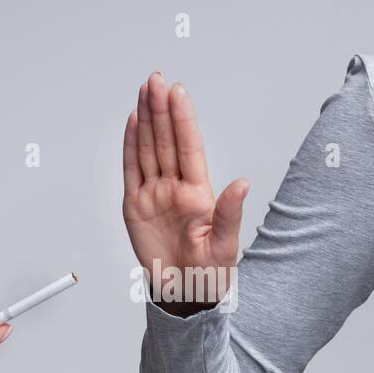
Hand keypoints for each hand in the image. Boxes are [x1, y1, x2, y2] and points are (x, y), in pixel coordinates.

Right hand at [122, 71, 248, 312]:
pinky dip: (130, 146)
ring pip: (148, 149)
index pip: (188, 147)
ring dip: (146, 119)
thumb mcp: (224, 244)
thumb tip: (243, 183)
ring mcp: (154, 194)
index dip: (182, 119)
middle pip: (165, 141)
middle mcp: (175, 188)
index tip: (178, 92)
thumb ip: (230, 212)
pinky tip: (132, 122)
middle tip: (156, 79)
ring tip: (144, 90)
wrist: (184, 293)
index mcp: (198, 193)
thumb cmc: (209, 272)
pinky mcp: (135, 206)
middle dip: (161, 109)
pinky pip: (131, 170)